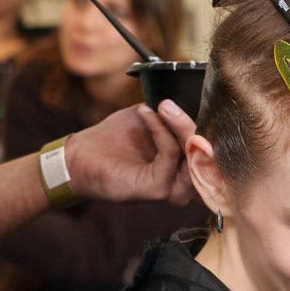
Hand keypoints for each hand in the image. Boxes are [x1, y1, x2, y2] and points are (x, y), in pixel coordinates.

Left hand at [62, 99, 198, 205]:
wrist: (79, 156)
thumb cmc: (113, 139)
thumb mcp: (150, 118)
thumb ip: (173, 115)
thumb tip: (191, 99)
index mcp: (184, 167)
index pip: (209, 147)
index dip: (206, 124)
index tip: (193, 101)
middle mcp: (182, 181)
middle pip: (206, 152)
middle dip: (190, 124)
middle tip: (169, 103)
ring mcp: (171, 188)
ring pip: (193, 155)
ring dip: (180, 127)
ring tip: (162, 108)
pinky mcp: (156, 190)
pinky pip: (170, 157)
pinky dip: (161, 132)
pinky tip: (147, 115)